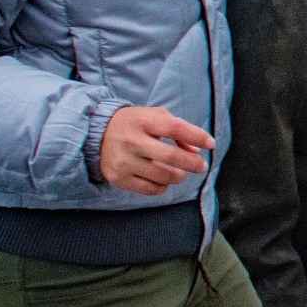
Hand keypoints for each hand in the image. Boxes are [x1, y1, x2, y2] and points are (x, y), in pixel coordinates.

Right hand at [98, 106, 213, 195]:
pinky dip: (163, 186)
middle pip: (170, 157)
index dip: (196, 136)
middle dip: (192, 163)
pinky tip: (163, 179)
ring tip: (180, 172)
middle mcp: (131, 141)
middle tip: (201, 166)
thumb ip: (178, 130)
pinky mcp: (119, 178)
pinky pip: (150, 189)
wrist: (96, 134)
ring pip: (162, 176)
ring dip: (179, 176)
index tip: (210, 143)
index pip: (175, 128)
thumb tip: (196, 150)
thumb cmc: (134, 124)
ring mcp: (124, 162)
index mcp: (142, 121)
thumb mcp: (154, 117)